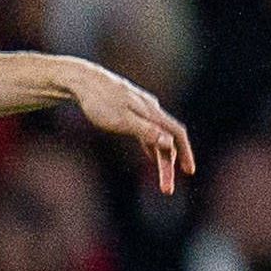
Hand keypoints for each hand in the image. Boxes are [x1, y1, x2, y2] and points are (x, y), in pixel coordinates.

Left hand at [67, 63, 196, 194]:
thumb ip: (146, 131)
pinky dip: (152, 146)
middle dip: (168, 166)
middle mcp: (150, 109)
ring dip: (160, 159)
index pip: (176, 133)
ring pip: (157, 137)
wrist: (81, 79)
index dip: (185, 152)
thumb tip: (169, 142)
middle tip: (166, 190)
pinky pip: (147, 132)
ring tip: (162, 180)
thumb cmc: (98, 101)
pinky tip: (151, 154)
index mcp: (151, 112)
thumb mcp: (122, 119)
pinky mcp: (129, 110)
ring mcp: (140, 109)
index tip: (189, 171)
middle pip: (166, 140)